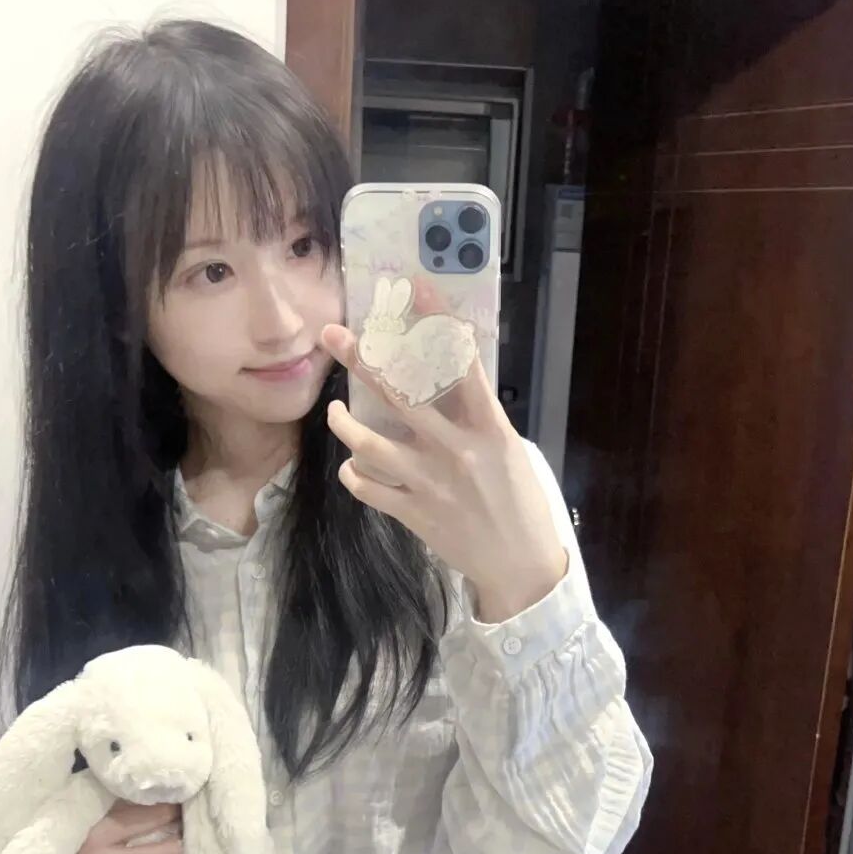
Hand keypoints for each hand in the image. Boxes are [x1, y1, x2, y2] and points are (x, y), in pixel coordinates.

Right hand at [61, 800, 183, 853]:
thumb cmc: (64, 849)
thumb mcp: (83, 822)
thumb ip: (117, 810)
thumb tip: (158, 796)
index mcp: (98, 834)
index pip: (151, 817)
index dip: (173, 811)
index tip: (180, 809)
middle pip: (168, 853)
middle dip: (184, 844)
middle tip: (186, 839)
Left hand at [322, 324, 567, 622]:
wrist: (519, 566)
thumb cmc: (519, 502)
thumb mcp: (509, 450)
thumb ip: (475, 419)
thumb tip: (442, 382)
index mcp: (489, 429)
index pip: (461, 363)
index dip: (437, 321)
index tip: (416, 287)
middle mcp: (456, 451)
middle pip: (400, 395)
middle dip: (362, 360)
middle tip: (333, 336)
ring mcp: (430, 484)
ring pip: (368, 444)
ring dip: (343, 424)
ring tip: (334, 412)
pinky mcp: (413, 513)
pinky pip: (367, 488)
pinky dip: (353, 473)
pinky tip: (353, 466)